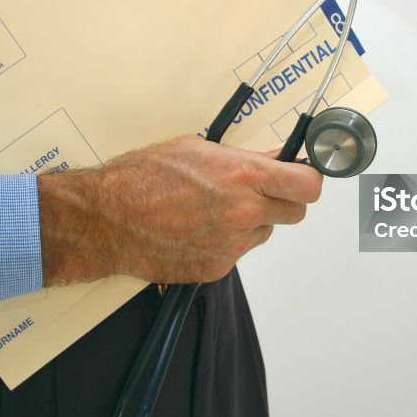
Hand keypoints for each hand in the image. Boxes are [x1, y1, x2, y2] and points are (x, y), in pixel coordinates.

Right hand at [37, 135, 322, 283]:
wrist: (106, 219)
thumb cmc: (142, 177)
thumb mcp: (197, 147)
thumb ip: (243, 156)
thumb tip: (275, 159)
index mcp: (243, 176)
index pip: (308, 185)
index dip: (309, 179)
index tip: (303, 176)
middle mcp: (243, 213)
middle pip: (296, 213)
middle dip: (284, 201)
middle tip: (262, 192)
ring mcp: (232, 245)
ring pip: (265, 233)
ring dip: (252, 222)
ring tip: (213, 210)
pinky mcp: (216, 268)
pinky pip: (237, 252)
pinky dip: (225, 242)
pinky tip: (196, 229)